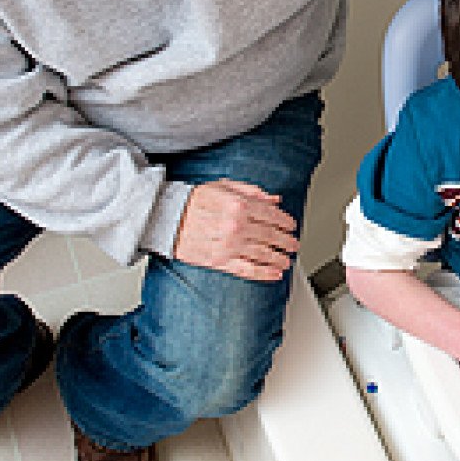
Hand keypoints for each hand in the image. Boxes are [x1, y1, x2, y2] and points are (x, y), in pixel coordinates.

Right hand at [172, 179, 298, 279]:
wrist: (166, 218)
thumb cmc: (193, 201)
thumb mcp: (222, 186)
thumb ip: (251, 192)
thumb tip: (274, 200)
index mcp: (238, 205)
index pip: (271, 215)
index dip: (285, 222)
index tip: (291, 226)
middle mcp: (236, 226)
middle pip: (271, 236)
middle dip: (286, 241)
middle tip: (294, 244)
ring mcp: (229, 245)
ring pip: (263, 254)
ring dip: (279, 258)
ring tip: (287, 260)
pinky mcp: (219, 261)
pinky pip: (247, 270)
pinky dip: (264, 273)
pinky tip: (275, 274)